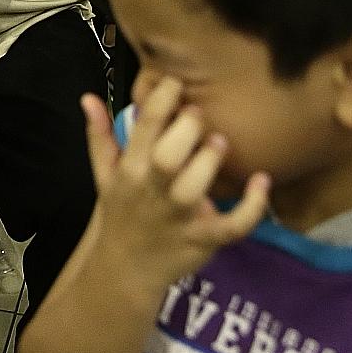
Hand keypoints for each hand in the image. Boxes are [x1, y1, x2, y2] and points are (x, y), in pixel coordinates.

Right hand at [81, 77, 270, 292]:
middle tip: (198, 114)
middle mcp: (152, 191)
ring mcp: (179, 217)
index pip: (143, 127)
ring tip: (219, 143)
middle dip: (186, 129)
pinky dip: (251, 207)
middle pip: (168, 156)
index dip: (161, 99)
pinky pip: (232, 226)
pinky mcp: (203, 239)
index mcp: (129, 170)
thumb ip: (100, 135)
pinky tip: (262, 181)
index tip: (175, 83)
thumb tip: (89, 97)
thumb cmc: (120, 213)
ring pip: (195, 188)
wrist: (125, 269)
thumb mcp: (104, 173)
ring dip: (210, 162)